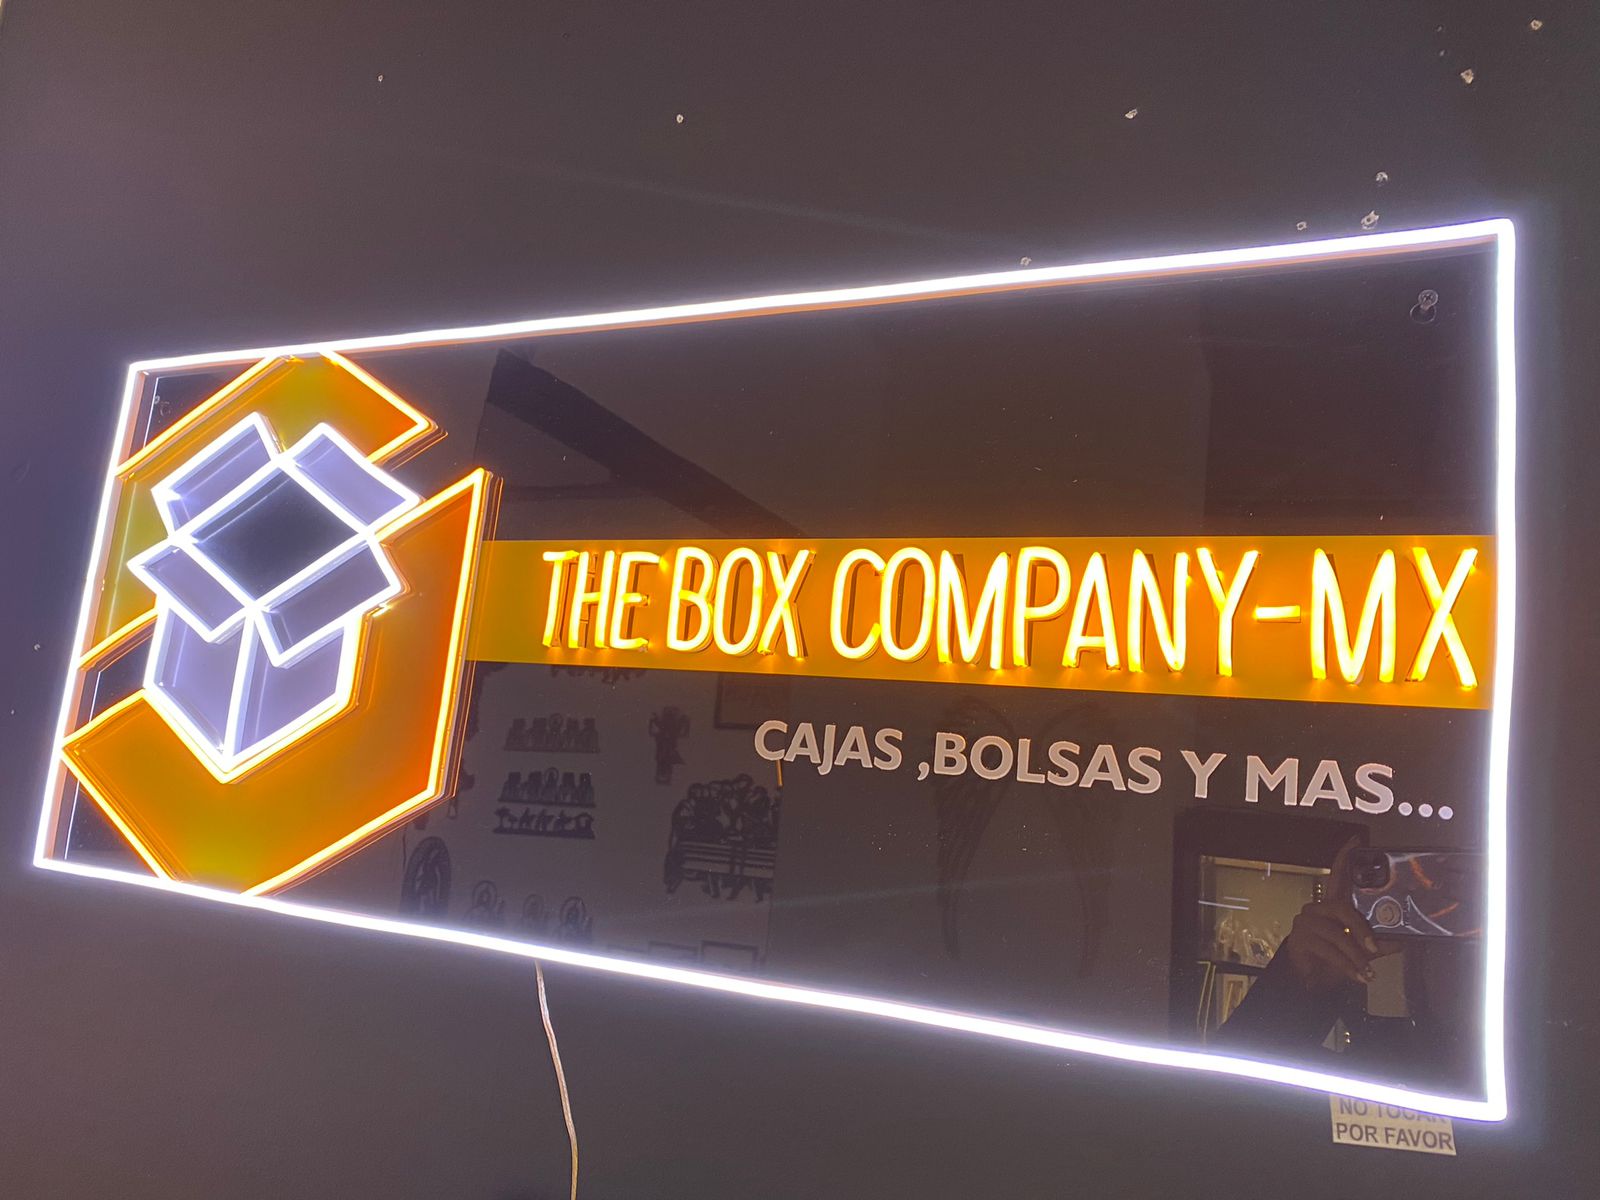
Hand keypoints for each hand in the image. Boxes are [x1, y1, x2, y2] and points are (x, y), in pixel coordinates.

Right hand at [1283, 839, 1397, 993]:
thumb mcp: (1360, 949)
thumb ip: (1379, 942)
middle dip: (1360, 929)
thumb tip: (1404, 939)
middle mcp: (1318, 909)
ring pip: (1337, 934)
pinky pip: (1328, 950)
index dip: (1345, 857)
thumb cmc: (1332, 957)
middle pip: (1342, 908)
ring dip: (1355, 956)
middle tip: (1373, 946)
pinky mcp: (1300, 939)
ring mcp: (1307, 923)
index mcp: (1333, 906)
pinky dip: (1346, 965)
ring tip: (1365, 969)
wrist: (1310, 977)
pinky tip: (1356, 974)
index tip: (1356, 842)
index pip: (1338, 876)